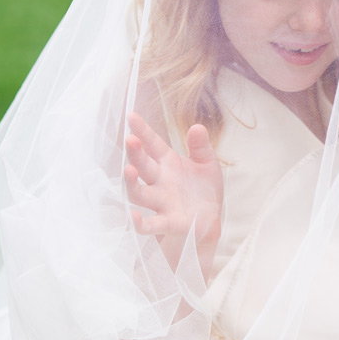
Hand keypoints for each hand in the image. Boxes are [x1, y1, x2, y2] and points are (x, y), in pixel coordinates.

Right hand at [124, 112, 222, 270]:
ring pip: (140, 193)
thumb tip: (197, 127)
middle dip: (135, 153)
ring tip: (128, 170)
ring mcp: (161, 202)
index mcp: (168, 163)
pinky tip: (133, 216)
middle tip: (130, 140)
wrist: (210, 221)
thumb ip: (200, 146)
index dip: (142, 130)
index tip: (131, 115)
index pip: (152, 144)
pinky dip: (141, 223)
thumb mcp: (207, 163)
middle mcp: (160, 181)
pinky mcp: (168, 222)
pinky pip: (151, 224)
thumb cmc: (203, 189)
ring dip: (132, 184)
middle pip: (143, 166)